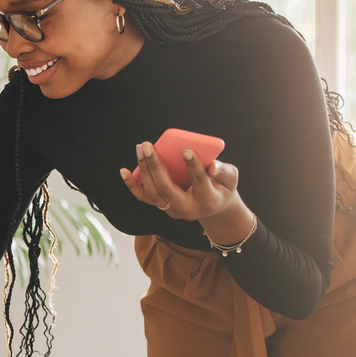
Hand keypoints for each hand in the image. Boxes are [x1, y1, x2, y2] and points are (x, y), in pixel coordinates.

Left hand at [119, 142, 255, 243]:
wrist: (214, 207)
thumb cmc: (223, 187)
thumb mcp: (231, 179)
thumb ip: (224, 171)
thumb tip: (211, 165)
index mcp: (207, 201)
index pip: (199, 183)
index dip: (193, 167)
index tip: (185, 150)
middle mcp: (187, 210)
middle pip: (167, 189)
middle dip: (155, 166)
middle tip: (148, 145)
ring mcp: (172, 210)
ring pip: (153, 193)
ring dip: (144, 170)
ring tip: (141, 148)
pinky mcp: (163, 206)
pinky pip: (144, 197)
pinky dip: (132, 185)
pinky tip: (124, 171)